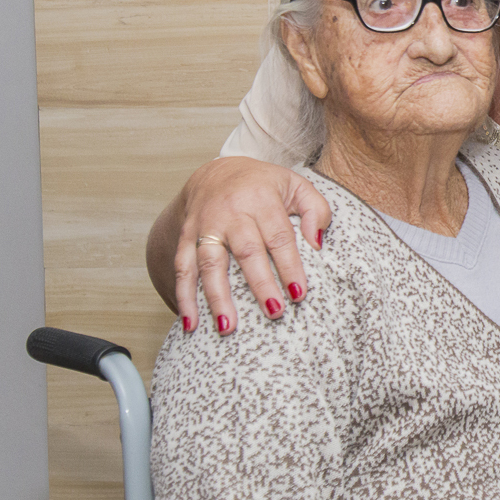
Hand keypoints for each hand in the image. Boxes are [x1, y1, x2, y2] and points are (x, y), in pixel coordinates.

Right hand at [172, 157, 330, 333]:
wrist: (216, 172)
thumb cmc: (264, 185)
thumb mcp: (296, 186)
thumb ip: (315, 210)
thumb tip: (317, 243)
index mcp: (261, 198)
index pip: (278, 236)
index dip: (289, 265)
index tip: (299, 293)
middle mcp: (231, 212)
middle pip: (246, 251)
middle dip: (260, 284)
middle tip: (274, 312)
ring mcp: (205, 225)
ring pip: (209, 263)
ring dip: (217, 297)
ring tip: (227, 328)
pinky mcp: (186, 236)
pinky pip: (182, 268)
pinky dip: (184, 296)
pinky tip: (190, 322)